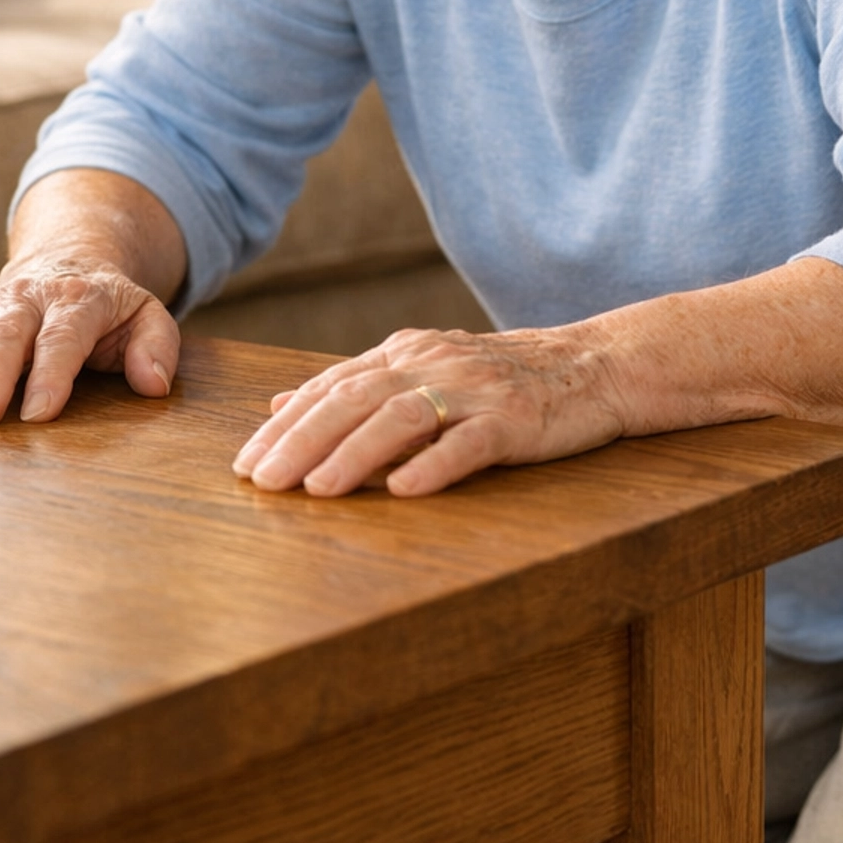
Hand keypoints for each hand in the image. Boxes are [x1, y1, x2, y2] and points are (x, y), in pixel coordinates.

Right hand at [0, 264, 180, 426]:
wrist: (68, 263)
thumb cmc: (110, 307)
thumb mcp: (148, 315)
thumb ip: (157, 346)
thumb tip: (154, 384)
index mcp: (78, 299)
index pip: (63, 337)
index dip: (51, 374)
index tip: (39, 414)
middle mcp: (27, 299)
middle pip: (4, 337)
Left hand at [232, 324, 623, 497]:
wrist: (596, 364)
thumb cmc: (505, 379)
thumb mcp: (424, 370)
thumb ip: (356, 384)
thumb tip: (281, 403)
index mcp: (407, 352)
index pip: (333, 386)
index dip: (286, 424)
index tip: (246, 462)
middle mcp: (434, 363)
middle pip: (356, 398)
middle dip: (302, 440)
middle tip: (263, 480)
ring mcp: (476, 391)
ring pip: (403, 416)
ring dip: (354, 453)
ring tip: (316, 490)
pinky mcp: (516, 420)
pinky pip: (469, 443)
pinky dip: (433, 464)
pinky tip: (402, 490)